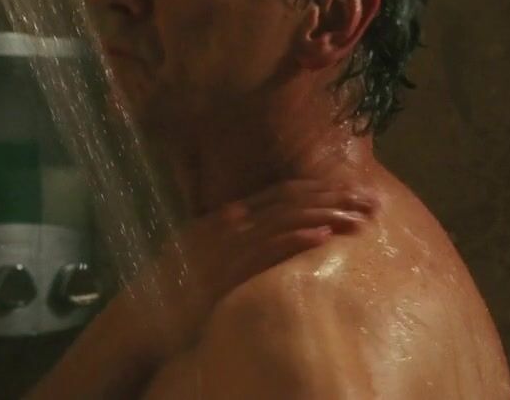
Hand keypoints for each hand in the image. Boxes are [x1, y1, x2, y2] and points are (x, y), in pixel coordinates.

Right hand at [116, 180, 377, 361]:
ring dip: (324, 217)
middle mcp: (224, 225)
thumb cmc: (172, 293)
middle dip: (333, 199)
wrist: (138, 320)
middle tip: (372, 201)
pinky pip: (264, 254)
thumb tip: (245, 213)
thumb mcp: (199, 254)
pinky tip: (321, 236)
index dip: (319, 189)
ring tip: (358, 217)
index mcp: (222, 218)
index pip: (280, 194)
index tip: (353, 190)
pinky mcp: (224, 274)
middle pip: (289, 202)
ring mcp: (224, 248)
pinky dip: (293, 241)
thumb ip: (224, 233)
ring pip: (282, 223)